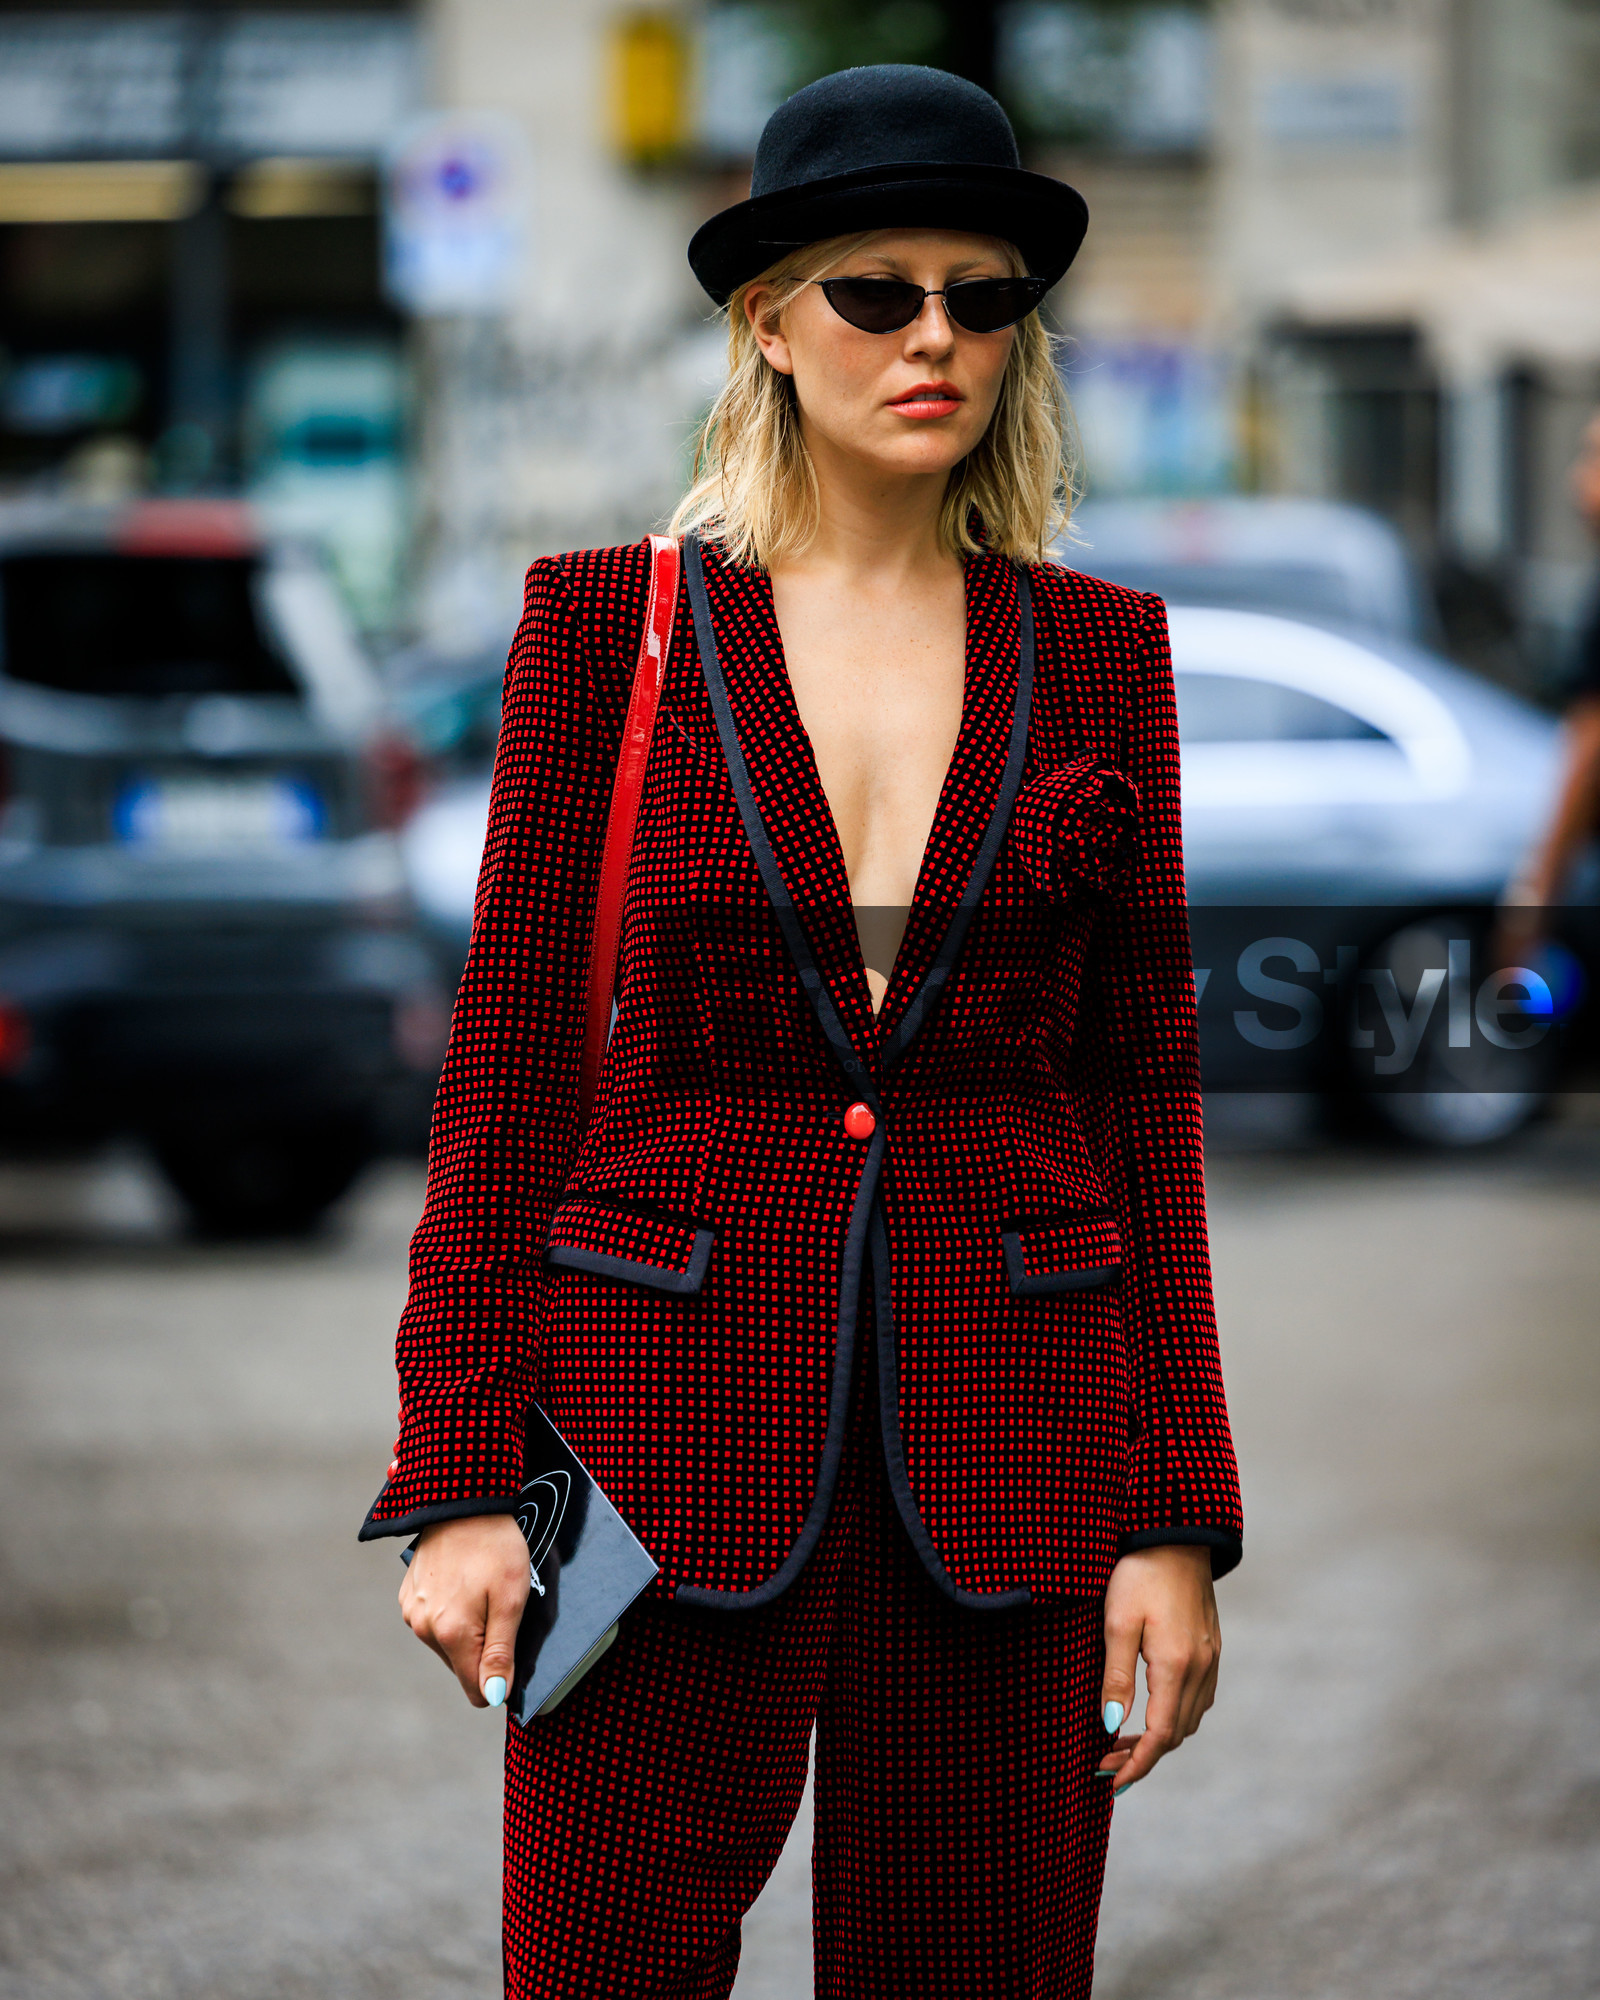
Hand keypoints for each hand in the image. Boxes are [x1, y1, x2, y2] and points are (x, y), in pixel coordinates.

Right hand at [399, 1513, 529, 1707]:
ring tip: (481, 1590)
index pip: (475, 1688)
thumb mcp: (511, 1598)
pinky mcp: (407, 1597)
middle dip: (484, 1647)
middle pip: (462, 1666)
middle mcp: (424, 1629)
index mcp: (451, 1634)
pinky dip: (450, 1611)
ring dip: (467, 1629)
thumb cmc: (495, 1546)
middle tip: (500, 1608)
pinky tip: (464, 1583)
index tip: (512, 1652)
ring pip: (447, 1644)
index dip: (499, 1679)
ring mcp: (411, 1612)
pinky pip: (433, 1621)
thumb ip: (500, 1652)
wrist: (462, 1500)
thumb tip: (492, 1697)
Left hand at [1096, 1544, 1219, 1796]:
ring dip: (1159, 1737)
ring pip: (1189, 1718)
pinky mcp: (1211, 1647)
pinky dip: (1174, 1715)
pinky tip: (1149, 1709)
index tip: (1110, 1781)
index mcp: (1176, 1665)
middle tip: (1105, 1763)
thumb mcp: (1117, 1620)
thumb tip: (1111, 1724)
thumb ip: (1116, 1675)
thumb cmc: (1140, 1572)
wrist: (1177, 1533)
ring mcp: (1211, 1658)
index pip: (1161, 1735)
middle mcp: (1201, 1668)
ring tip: (1122, 1742)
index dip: (1137, 1764)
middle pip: (1177, 1733)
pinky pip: (1198, 1697)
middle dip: (1143, 1755)